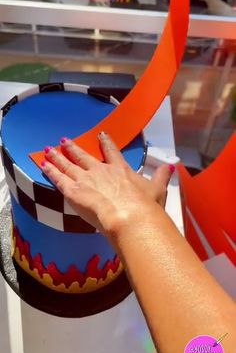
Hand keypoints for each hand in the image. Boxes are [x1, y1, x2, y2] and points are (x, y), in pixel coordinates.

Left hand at [41, 134, 173, 237]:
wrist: (130, 217)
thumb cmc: (145, 206)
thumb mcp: (158, 190)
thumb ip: (161, 176)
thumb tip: (170, 166)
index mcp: (120, 170)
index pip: (111, 152)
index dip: (105, 142)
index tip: (100, 135)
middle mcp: (100, 171)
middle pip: (83, 156)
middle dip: (73, 148)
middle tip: (64, 140)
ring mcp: (85, 179)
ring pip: (68, 164)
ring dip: (57, 157)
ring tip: (47, 150)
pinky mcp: (73, 190)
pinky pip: (59, 178)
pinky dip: (50, 171)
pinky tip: (43, 165)